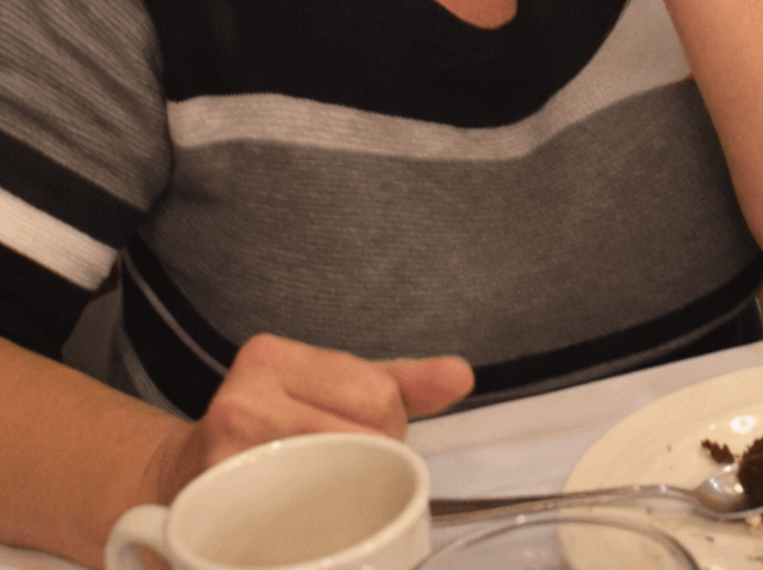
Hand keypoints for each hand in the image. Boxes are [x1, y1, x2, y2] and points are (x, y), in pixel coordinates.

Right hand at [146, 334, 473, 504]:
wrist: (177, 484)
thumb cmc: (269, 435)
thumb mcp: (332, 393)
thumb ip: (400, 383)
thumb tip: (461, 374)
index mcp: (272, 356)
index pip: (377, 395)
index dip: (387, 431)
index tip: (362, 444)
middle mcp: (243, 394)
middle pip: (360, 435)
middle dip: (370, 464)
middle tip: (343, 477)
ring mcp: (223, 453)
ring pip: (333, 477)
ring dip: (342, 499)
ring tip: (320, 497)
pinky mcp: (211, 506)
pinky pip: (292, 524)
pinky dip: (309, 530)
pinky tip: (298, 524)